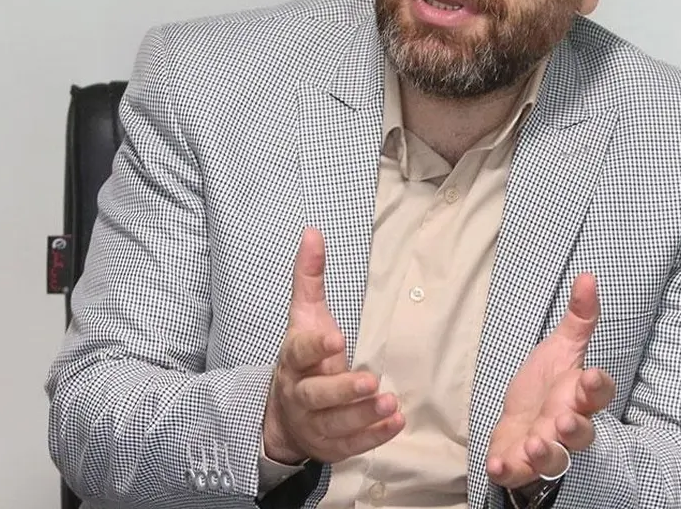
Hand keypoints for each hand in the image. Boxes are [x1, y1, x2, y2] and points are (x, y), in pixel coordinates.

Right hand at [262, 227, 404, 464]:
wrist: (285, 417)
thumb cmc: (303, 359)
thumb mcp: (304, 318)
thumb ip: (308, 278)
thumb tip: (312, 233)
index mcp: (293, 361)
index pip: (298, 353)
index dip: (315, 347)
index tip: (336, 338)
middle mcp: (299, 394)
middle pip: (315, 395)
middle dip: (342, 390)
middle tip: (370, 381)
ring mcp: (313, 424)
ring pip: (335, 424)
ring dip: (363, 416)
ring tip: (390, 403)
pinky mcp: (330, 446)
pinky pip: (351, 446)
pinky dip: (373, 436)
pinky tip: (395, 423)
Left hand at [486, 273, 615, 488]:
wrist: (522, 424)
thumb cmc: (547, 387)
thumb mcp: (561, 348)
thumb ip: (578, 318)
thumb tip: (588, 277)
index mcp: (578, 395)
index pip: (598, 393)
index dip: (598, 387)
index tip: (592, 376)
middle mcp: (566, 425)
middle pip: (581, 433)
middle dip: (574, 428)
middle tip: (561, 420)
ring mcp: (544, 447)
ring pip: (555, 459)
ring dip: (546, 454)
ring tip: (535, 445)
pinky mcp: (520, 463)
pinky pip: (518, 473)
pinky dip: (509, 471)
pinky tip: (497, 466)